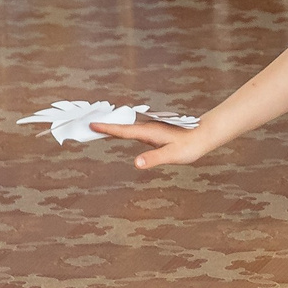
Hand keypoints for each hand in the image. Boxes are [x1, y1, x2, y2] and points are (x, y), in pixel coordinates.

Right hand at [89, 119, 210, 167]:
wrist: (204, 136)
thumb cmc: (190, 146)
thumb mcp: (172, 154)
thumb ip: (155, 158)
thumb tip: (136, 163)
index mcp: (148, 132)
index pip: (123, 130)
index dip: (107, 128)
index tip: (90, 124)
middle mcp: (147, 128)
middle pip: (121, 126)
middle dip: (103, 125)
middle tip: (83, 125)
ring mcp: (150, 129)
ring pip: (126, 127)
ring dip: (110, 126)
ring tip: (93, 128)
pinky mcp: (153, 132)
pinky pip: (132, 130)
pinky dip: (120, 130)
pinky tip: (116, 132)